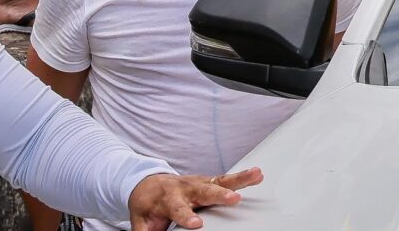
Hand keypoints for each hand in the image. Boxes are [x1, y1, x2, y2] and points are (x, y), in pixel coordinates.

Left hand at [128, 167, 256, 229]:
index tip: (197, 224)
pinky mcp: (208, 181)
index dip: (187, 216)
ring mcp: (198, 183)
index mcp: (168, 199)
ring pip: (219, 181)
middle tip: (233, 199)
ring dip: (238, 179)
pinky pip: (226, 179)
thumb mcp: (140, 222)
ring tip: (255, 175)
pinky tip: (257, 175)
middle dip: (219, 195)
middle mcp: (185, 188)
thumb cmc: (147, 205)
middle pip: (204, 191)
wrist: (146, 184)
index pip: (178, 209)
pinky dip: (242, 178)